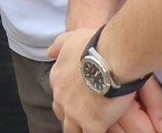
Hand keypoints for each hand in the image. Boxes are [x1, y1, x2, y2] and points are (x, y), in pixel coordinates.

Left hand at [47, 30, 161, 132]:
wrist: (112, 58)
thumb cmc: (95, 45)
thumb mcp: (72, 38)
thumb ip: (59, 45)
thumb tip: (49, 52)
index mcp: (57, 78)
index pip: (58, 94)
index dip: (68, 98)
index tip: (79, 98)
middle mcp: (61, 97)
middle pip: (61, 114)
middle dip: (70, 116)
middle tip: (84, 115)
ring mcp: (74, 113)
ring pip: (72, 129)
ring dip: (80, 128)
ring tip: (91, 124)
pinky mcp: (91, 125)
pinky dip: (97, 132)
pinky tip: (104, 128)